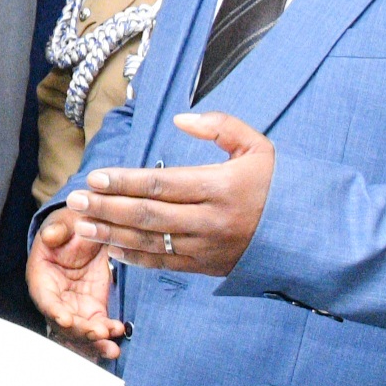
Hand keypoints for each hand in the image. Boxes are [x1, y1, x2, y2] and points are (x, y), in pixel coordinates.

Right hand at [27, 207, 124, 358]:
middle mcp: (55, 298)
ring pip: (80, 332)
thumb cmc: (72, 225)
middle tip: (98, 334)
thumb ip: (57, 229)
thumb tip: (49, 236)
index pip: (44, 299)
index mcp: (42, 277)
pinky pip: (98, 326)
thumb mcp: (65, 221)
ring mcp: (74, 306)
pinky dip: (107, 333)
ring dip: (94, 342)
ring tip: (111, 348)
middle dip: (80, 332)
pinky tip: (118, 332)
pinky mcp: (93, 309)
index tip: (66, 320)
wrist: (89, 232)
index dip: (53, 311)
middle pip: (62, 323)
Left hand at [65, 112, 274, 282]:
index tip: (95, 176)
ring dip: (111, 233)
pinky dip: (134, 257)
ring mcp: (208, 247)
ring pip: (151, 241)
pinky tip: (109, 249)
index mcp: (221, 187)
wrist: (310, 234)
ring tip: (80, 225)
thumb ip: (221, 127)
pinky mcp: (207, 266)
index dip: (124, 181)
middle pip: (148, 214)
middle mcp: (211, 220)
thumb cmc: (279, 185)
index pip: (161, 184)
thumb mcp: (258, 147)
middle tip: (75, 199)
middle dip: (107, 207)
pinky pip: (164, 263)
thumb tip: (181, 119)